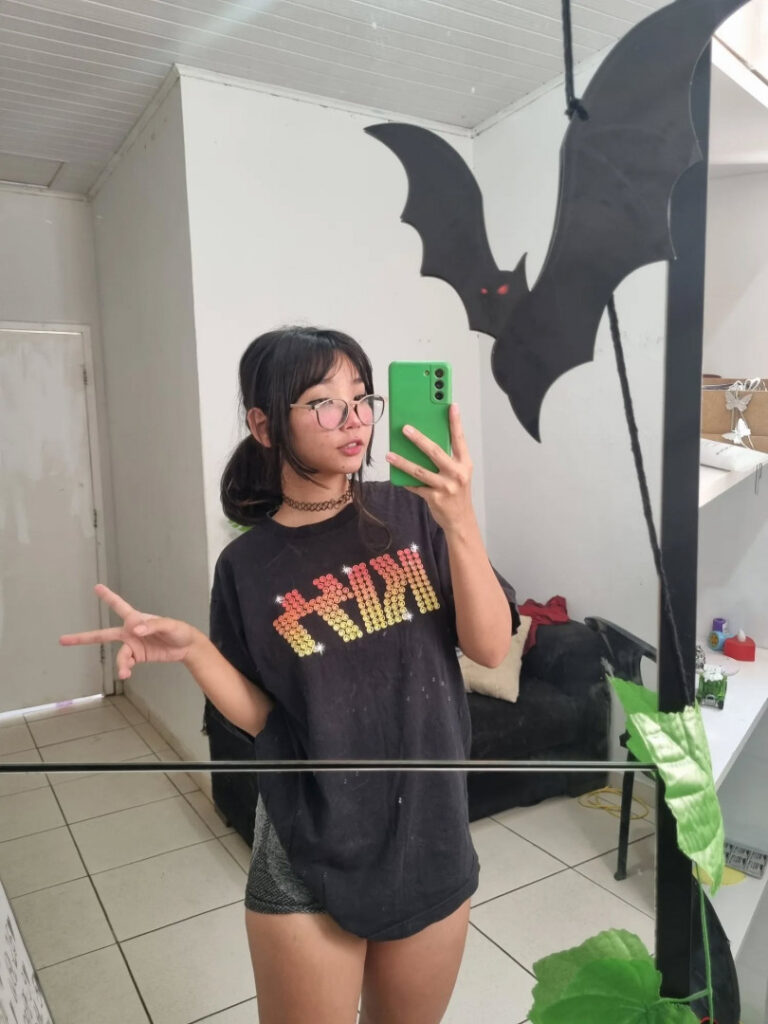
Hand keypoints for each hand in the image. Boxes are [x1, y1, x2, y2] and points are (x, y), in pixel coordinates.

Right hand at [59, 584, 198, 680]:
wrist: (186, 647)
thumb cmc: (179, 631)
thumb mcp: (169, 626)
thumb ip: (152, 625)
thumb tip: (134, 629)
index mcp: (136, 619)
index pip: (119, 606)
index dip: (108, 597)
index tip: (96, 587)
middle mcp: (130, 631)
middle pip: (103, 634)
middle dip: (83, 637)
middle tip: (63, 640)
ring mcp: (133, 645)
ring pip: (119, 655)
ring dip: (121, 663)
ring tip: (124, 672)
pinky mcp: (137, 656)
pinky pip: (126, 663)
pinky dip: (125, 668)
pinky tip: (127, 673)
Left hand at [386, 404, 474, 534]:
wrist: (461, 519)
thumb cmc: (458, 492)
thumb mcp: (459, 473)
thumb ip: (448, 457)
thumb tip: (426, 441)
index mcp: (465, 463)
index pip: (459, 439)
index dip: (456, 422)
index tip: (451, 405)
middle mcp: (457, 473)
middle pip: (435, 451)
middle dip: (419, 438)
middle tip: (405, 428)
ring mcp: (445, 486)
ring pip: (419, 470)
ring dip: (402, 461)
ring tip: (390, 454)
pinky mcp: (434, 497)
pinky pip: (415, 486)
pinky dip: (405, 480)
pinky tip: (395, 473)